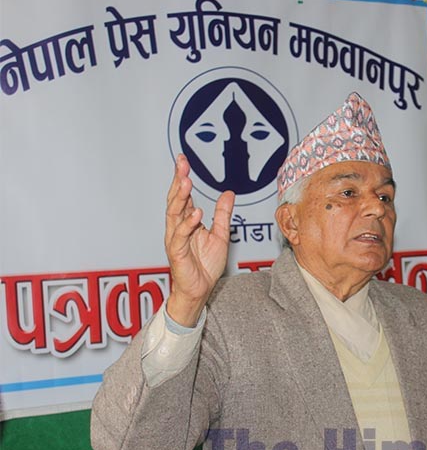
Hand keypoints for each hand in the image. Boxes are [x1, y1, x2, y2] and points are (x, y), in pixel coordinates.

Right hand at [164, 154, 234, 325]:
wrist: (201, 289)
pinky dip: (188, 224)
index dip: (181, 177)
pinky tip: (196, 213)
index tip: (182, 160)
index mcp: (187, 221)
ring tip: (186, 181)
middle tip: (181, 164)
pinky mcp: (177, 252)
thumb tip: (228, 193)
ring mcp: (176, 239)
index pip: (182, 195)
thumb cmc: (206, 264)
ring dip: (180, 198)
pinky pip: (181, 236)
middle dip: (177, 181)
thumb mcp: (220, 234)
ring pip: (174, 214)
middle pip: (175, 200)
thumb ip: (222, 214)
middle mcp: (178, 227)